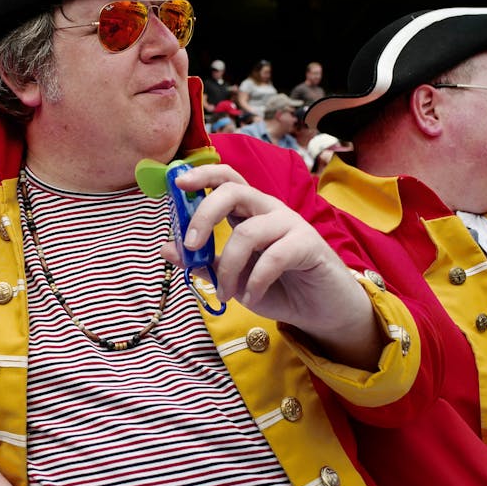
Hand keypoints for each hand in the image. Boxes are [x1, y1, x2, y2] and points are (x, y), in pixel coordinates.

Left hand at [168, 164, 381, 368]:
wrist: (320, 310)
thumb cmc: (276, 287)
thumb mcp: (232, 277)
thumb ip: (203, 263)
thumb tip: (166, 248)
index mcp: (249, 211)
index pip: (226, 179)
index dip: (202, 175)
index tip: (177, 184)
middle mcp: (269, 210)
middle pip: (233, 191)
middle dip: (205, 214)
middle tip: (192, 245)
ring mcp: (291, 224)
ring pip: (248, 232)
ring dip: (228, 268)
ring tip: (226, 294)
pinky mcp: (309, 244)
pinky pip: (272, 258)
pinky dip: (255, 282)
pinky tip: (250, 297)